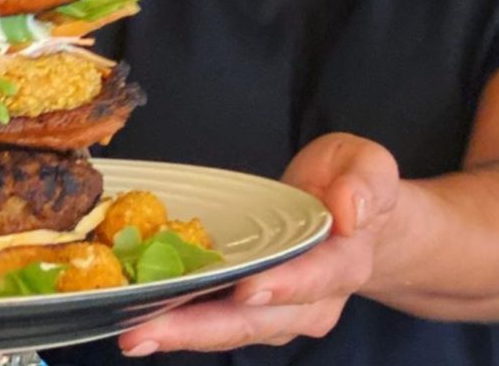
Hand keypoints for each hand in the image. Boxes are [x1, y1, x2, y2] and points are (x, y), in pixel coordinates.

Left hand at [114, 133, 402, 355]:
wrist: (349, 218)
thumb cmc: (350, 185)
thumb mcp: (365, 163)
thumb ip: (363, 181)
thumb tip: (349, 209)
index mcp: (346, 261)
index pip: (318, 276)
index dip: (285, 285)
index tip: (248, 289)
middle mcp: (312, 301)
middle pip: (259, 321)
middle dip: (203, 328)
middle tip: (148, 331)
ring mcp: (277, 315)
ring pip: (230, 331)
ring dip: (181, 333)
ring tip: (133, 333)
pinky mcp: (246, 313)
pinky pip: (212, 322)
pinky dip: (177, 322)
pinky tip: (136, 316)